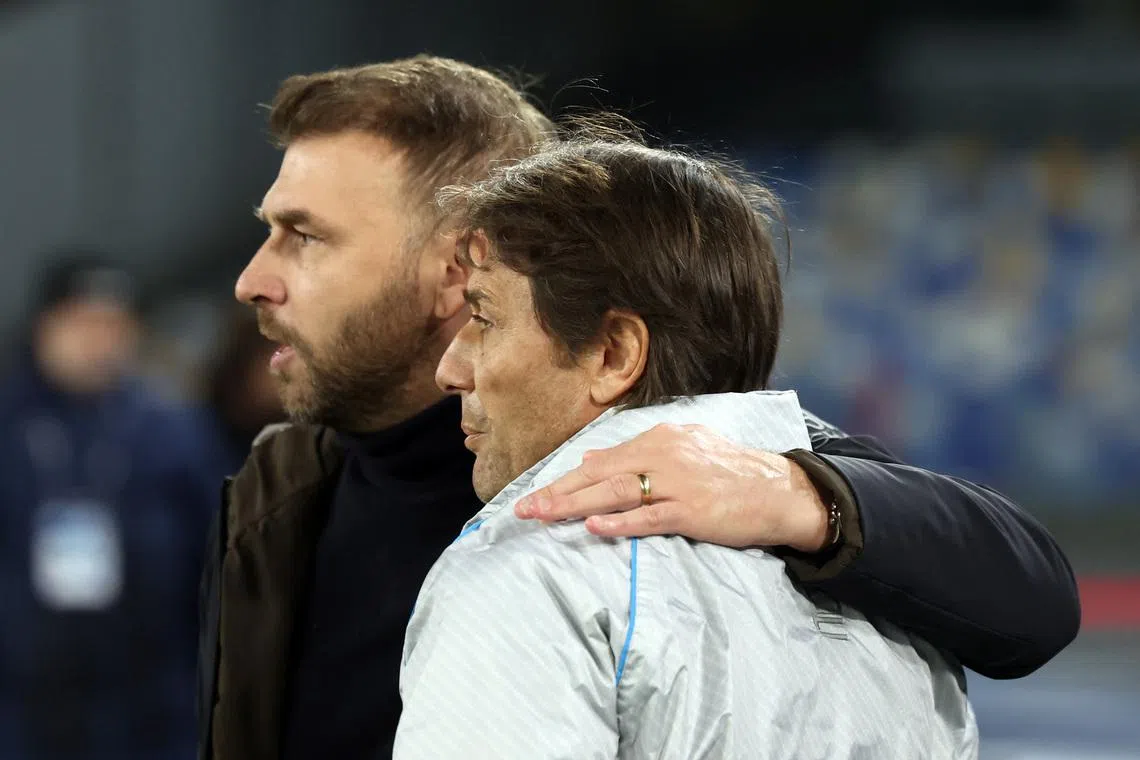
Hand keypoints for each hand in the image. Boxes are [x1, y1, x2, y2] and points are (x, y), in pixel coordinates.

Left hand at [514, 423, 831, 551]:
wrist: (780, 489)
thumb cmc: (730, 472)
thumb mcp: (684, 449)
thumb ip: (638, 454)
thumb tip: (592, 459)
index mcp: (659, 438)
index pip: (601, 459)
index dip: (565, 478)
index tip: (535, 493)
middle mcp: (663, 454)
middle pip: (599, 474)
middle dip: (557, 492)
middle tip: (524, 510)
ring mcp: (677, 482)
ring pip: (616, 493)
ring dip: (575, 505)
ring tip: (544, 516)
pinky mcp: (692, 510)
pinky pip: (649, 517)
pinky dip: (620, 522)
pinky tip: (593, 528)